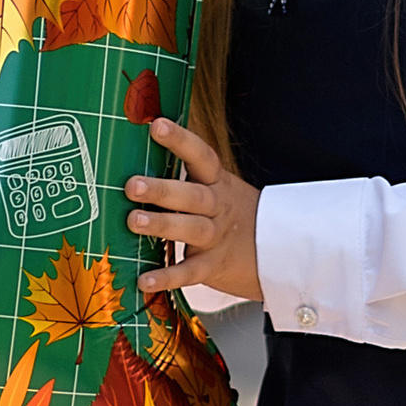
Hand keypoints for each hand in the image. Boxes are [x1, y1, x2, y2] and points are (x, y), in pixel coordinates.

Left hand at [127, 118, 261, 302]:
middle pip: (194, 196)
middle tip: (132, 185)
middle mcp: (219, 207)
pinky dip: (167, 277)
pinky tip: (144, 279)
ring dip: (163, 225)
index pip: (201, 156)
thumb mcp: (215, 187)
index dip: (180, 140)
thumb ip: (184, 175)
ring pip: (192, 229)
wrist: (273, 251)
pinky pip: (190, 272)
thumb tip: (133, 151)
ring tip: (134, 221)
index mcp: (217, 182)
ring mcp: (217, 237)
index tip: (156, 126)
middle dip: (163, 190)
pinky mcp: (213, 266)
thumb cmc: (228, 212)